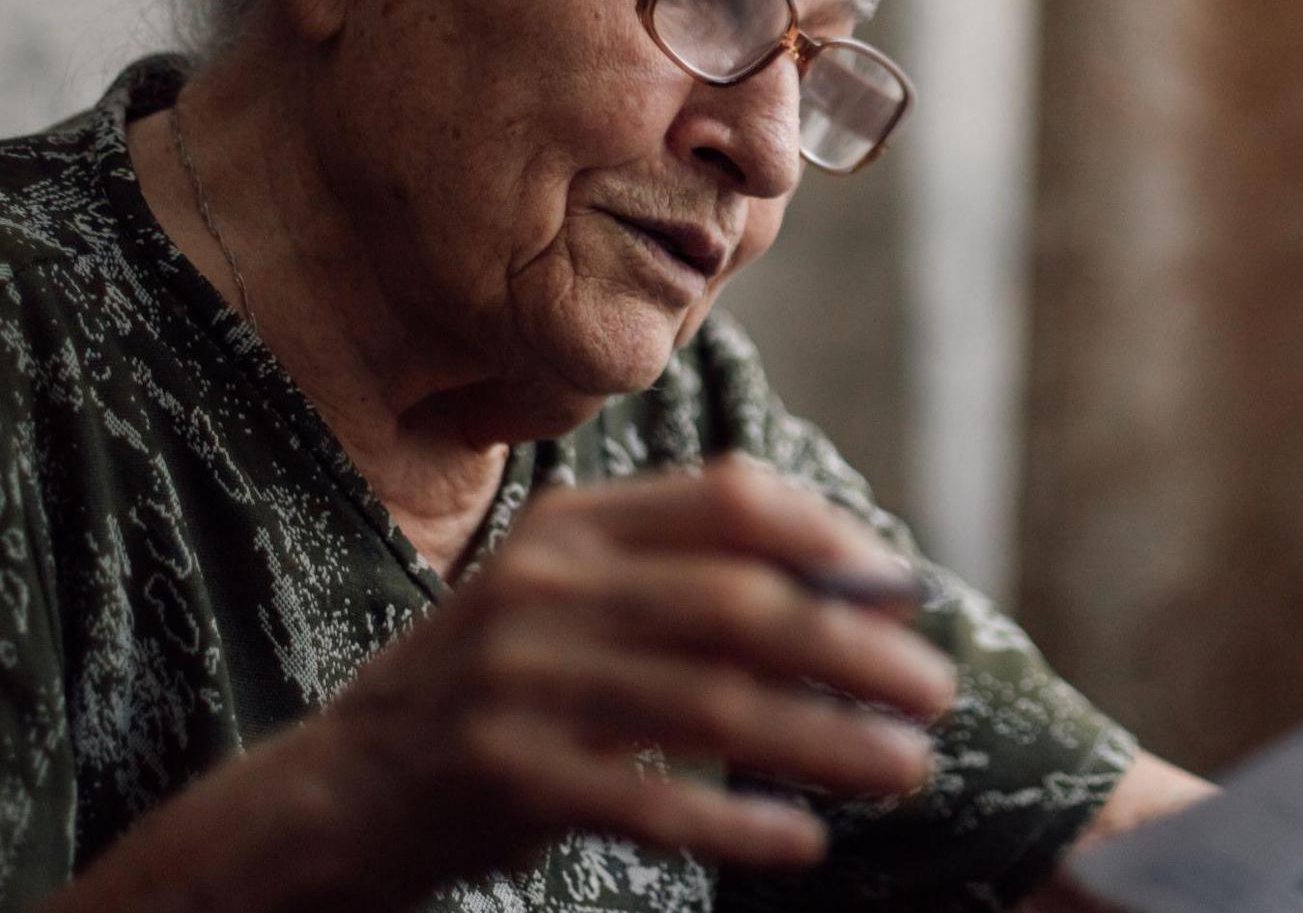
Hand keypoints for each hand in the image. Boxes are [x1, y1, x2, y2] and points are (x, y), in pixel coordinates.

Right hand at [303, 457, 957, 901]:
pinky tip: (800, 839)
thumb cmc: (488, 694)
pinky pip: (646, 798)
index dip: (832, 541)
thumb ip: (683, 586)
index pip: (729, 501)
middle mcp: (546, 586)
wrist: (332, 791)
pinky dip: (733, 820)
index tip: (903, 591)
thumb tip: (853, 599)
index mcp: (572, 527)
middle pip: (739, 602)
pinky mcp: (502, 774)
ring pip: (710, 701)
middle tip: (933, 691)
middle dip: (854, 648)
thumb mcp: (568, 606)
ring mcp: (518, 678)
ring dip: (824, 739)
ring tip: (904, 767)